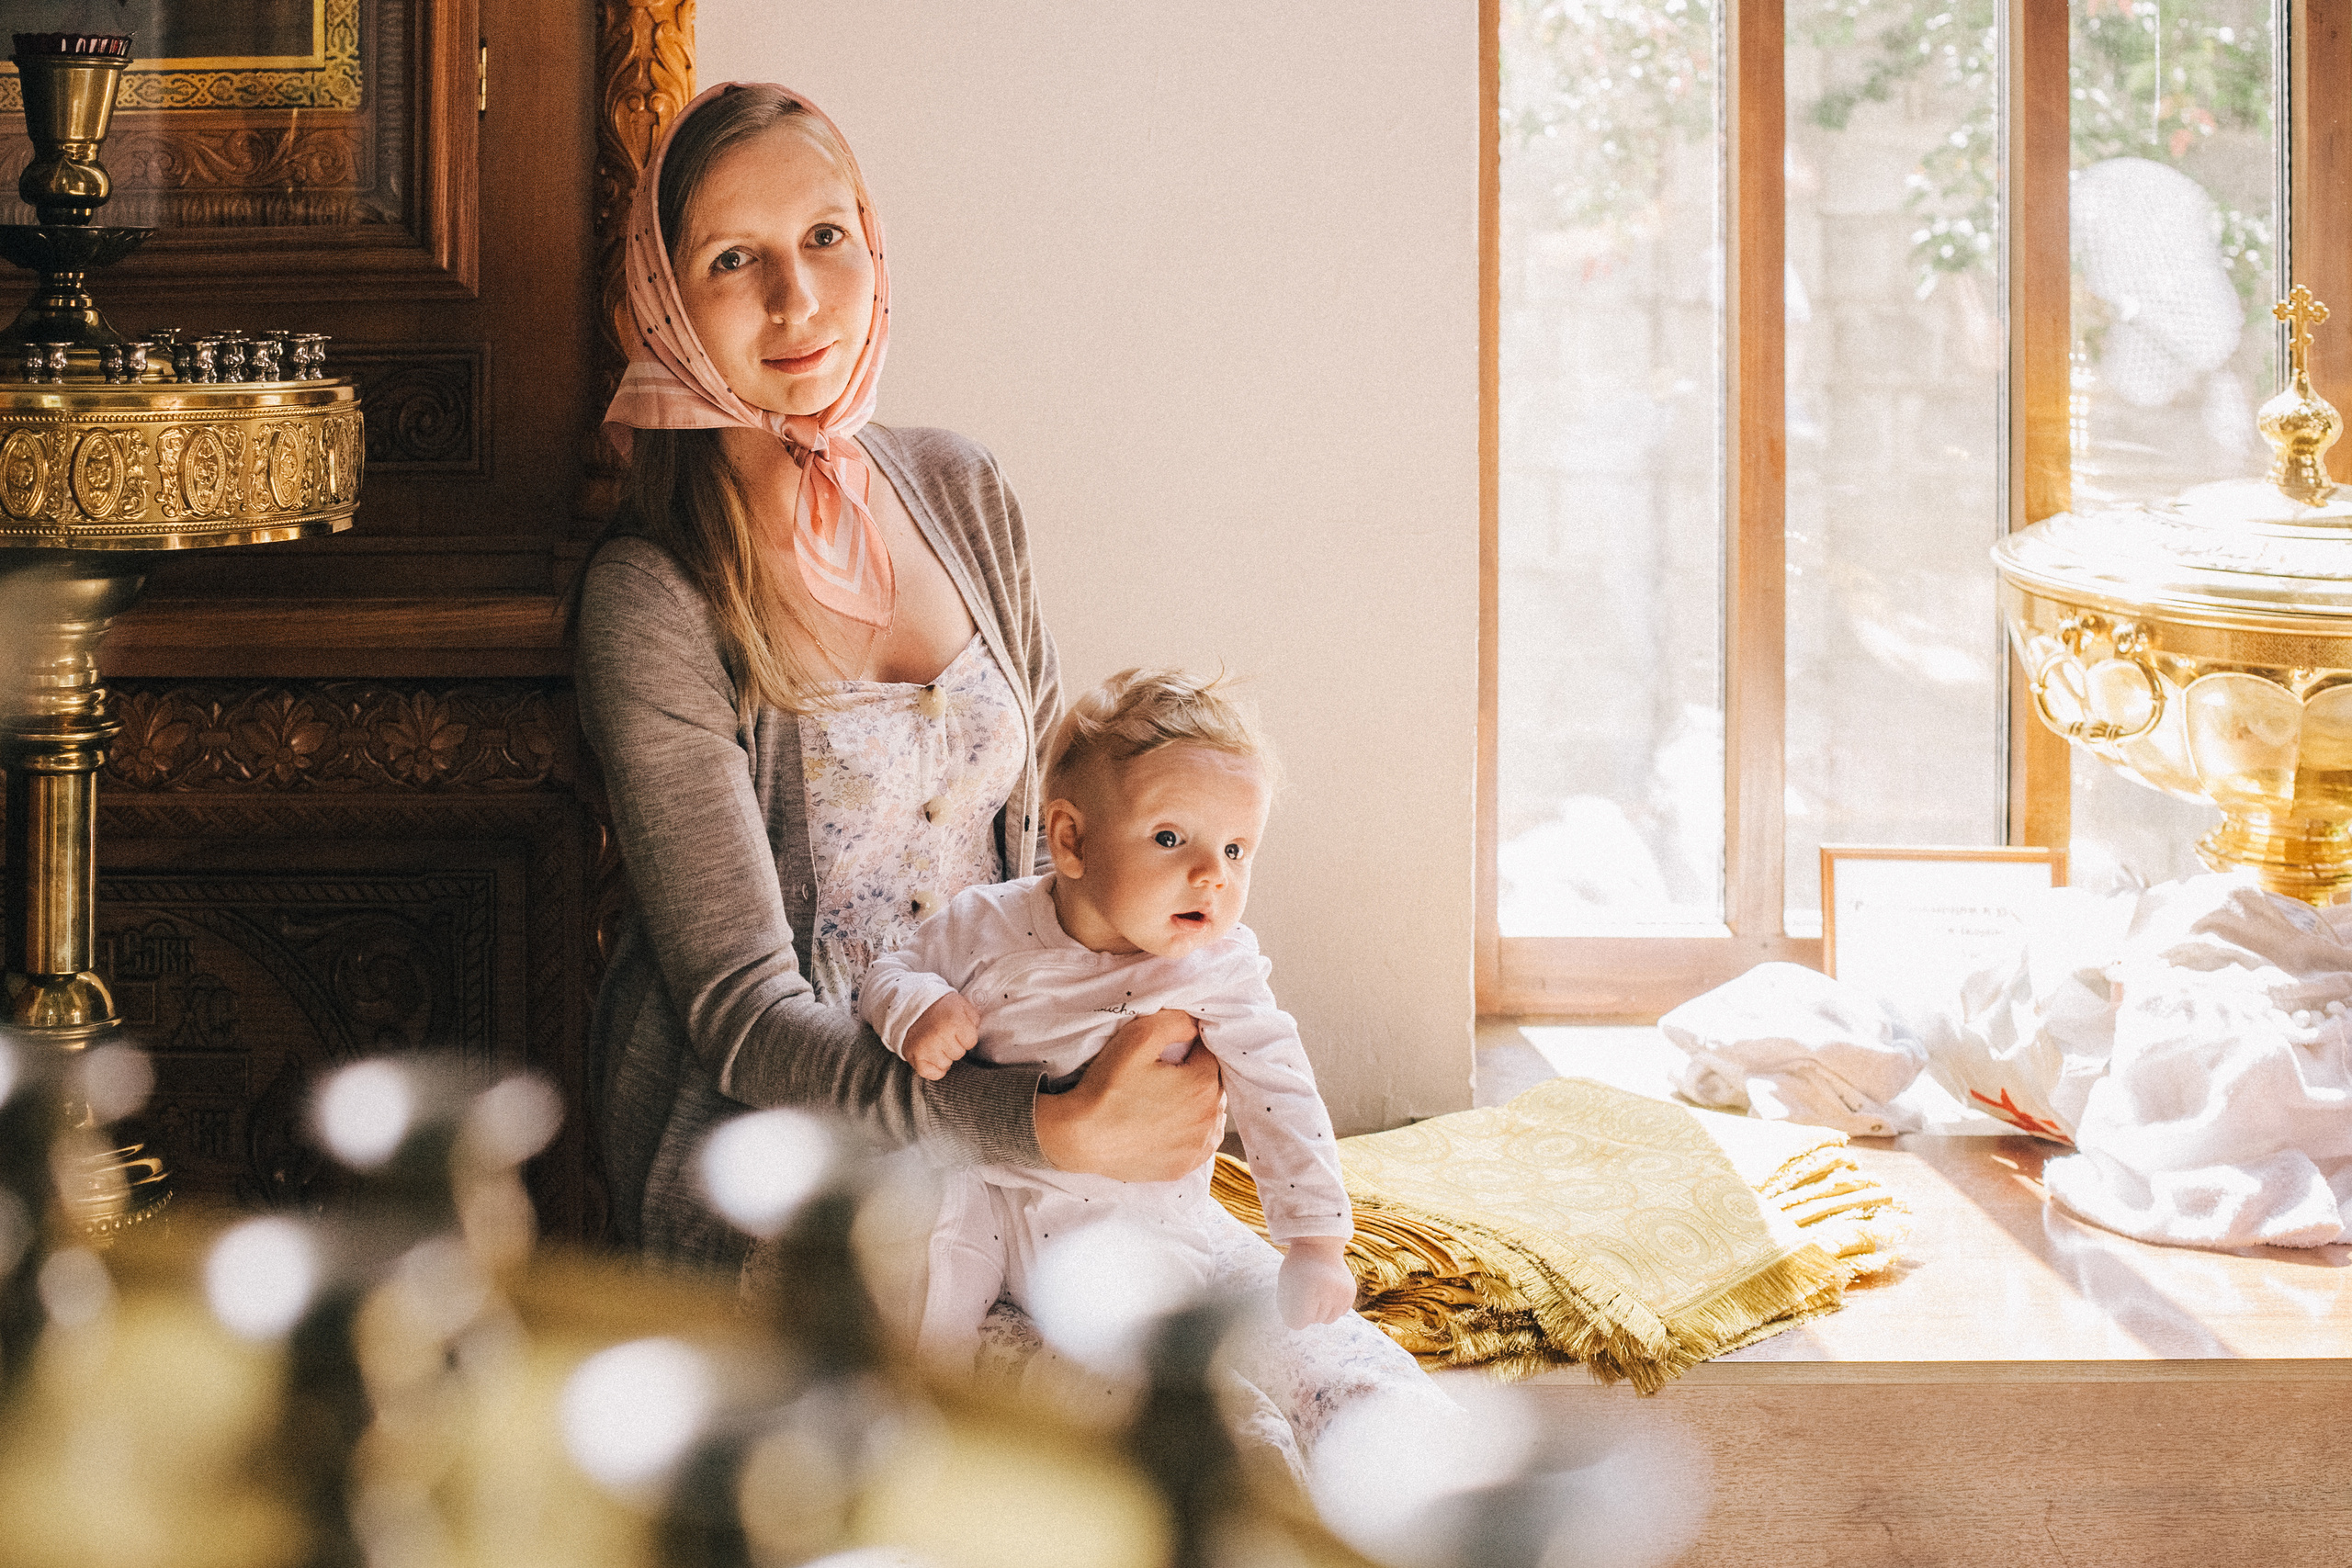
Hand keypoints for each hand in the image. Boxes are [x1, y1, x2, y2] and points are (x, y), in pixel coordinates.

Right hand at [904, 992, 978, 1081]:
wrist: (912, 1005)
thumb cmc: (942, 1007)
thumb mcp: (962, 1006)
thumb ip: (973, 1021)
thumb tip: (974, 1038)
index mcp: (954, 1021)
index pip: (971, 1042)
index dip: (967, 1037)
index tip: (959, 1030)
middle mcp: (939, 1035)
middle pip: (959, 1054)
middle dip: (956, 1045)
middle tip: (946, 1035)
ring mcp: (926, 1047)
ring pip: (946, 1064)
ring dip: (944, 1056)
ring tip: (937, 1043)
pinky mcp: (914, 1056)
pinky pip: (930, 1074)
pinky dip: (933, 1069)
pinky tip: (932, 1056)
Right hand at [1034, 1008, 1222, 1181]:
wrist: (1081, 1137)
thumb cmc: (1107, 1086)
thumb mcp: (1137, 1038)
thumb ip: (1175, 1022)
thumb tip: (1196, 1024)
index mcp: (1202, 1084)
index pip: (1210, 1053)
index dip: (1189, 1048)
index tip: (1166, 1053)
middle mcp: (1209, 1118)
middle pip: (1213, 1084)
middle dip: (1195, 1075)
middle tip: (1162, 1076)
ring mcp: (1198, 1146)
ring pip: (1210, 1114)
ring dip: (1196, 1104)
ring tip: (1163, 1101)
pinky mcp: (1184, 1166)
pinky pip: (1200, 1142)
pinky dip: (1190, 1131)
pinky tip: (1167, 1124)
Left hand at [1276, 1236, 1356, 1328]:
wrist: (1319, 1245)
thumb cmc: (1297, 1268)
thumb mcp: (1284, 1286)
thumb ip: (1290, 1311)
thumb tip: (1302, 1327)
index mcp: (1305, 1290)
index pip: (1296, 1323)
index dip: (1291, 1312)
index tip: (1292, 1297)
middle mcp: (1326, 1293)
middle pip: (1313, 1321)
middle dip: (1307, 1308)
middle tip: (1306, 1287)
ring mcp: (1341, 1293)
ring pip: (1328, 1319)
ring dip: (1321, 1309)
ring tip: (1317, 1290)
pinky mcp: (1350, 1293)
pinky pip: (1340, 1312)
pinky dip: (1333, 1305)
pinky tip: (1328, 1290)